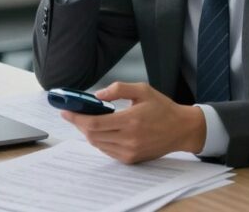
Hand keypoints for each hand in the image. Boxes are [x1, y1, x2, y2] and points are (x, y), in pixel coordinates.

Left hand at [61, 82, 205, 163]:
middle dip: (79, 124)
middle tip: (73, 114)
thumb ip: (118, 89)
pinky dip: (99, 140)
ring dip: (88, 132)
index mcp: (131, 120)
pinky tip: (100, 130)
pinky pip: (107, 150)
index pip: (95, 123)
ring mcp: (130, 151)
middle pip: (92, 135)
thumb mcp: (142, 90)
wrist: (181, 129)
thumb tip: (97, 95)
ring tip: (86, 120)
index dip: (77, 118)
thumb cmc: (163, 108)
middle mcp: (130, 138)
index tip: (66, 111)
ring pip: (98, 144)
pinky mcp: (131, 158)